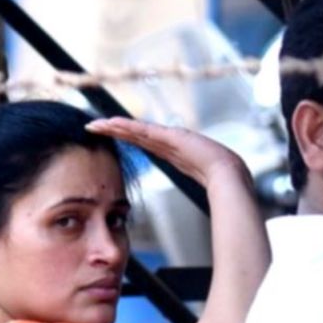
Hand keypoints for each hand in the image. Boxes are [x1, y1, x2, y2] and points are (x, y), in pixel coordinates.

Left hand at [86, 117, 250, 188]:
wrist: (229, 177)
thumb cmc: (220, 182)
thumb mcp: (202, 181)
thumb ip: (195, 181)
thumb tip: (193, 198)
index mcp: (172, 152)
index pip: (143, 142)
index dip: (126, 136)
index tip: (109, 134)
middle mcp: (168, 142)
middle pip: (135, 133)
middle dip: (113, 129)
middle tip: (92, 126)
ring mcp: (169, 138)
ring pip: (135, 130)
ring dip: (115, 126)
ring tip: (96, 124)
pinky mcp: (170, 137)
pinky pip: (143, 131)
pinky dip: (126, 127)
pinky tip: (112, 123)